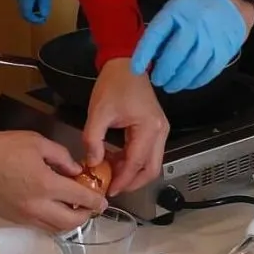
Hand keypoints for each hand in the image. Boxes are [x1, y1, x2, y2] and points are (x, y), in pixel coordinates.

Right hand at [0, 130, 105, 231]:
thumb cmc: (4, 147)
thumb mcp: (37, 142)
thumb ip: (61, 157)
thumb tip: (76, 171)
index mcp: (46, 184)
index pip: (80, 199)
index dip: (95, 201)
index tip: (103, 201)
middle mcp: (38, 206)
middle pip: (69, 223)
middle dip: (84, 217)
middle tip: (89, 208)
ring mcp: (24, 216)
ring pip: (54, 229)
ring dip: (68, 222)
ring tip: (72, 209)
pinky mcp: (13, 220)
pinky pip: (39, 226)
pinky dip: (51, 222)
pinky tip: (52, 209)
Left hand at [83, 58, 168, 195]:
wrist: (126, 62)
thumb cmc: (114, 84)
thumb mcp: (98, 111)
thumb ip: (93, 139)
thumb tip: (92, 163)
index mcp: (149, 128)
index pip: (136, 163)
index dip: (122, 180)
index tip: (108, 190)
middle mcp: (161, 132)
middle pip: (152, 169)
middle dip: (132, 182)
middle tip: (112, 187)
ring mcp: (161, 130)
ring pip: (151, 163)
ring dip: (132, 172)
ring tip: (110, 173)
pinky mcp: (156, 127)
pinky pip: (147, 152)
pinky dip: (133, 160)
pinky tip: (115, 159)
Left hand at [131, 0, 248, 92]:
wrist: (233, 0)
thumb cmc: (199, 5)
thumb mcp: (176, 6)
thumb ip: (164, 27)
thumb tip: (151, 55)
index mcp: (177, 11)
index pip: (155, 34)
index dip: (144, 54)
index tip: (136, 69)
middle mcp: (194, 24)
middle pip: (174, 55)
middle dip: (163, 72)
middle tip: (157, 80)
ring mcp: (211, 38)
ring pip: (191, 67)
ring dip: (178, 81)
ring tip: (170, 86)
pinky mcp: (224, 50)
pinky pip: (208, 71)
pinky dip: (196, 81)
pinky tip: (189, 83)